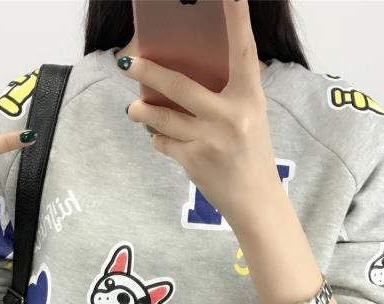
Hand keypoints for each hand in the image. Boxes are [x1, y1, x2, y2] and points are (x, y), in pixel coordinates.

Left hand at [118, 0, 279, 228]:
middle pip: (180, 87)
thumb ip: (228, 95)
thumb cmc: (252, 155)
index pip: (243, 53)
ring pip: (162, 118)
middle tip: (127, 63)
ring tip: (134, 110)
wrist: (255, 201)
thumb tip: (187, 75)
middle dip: (148, 73)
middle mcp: (230, 117)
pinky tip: (160, 138)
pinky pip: (164, 143)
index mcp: (249, 99)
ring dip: (142, 112)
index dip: (237, 22)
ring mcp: (209, 140)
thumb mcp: (251, 118)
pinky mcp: (194, 161)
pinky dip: (159, 139)